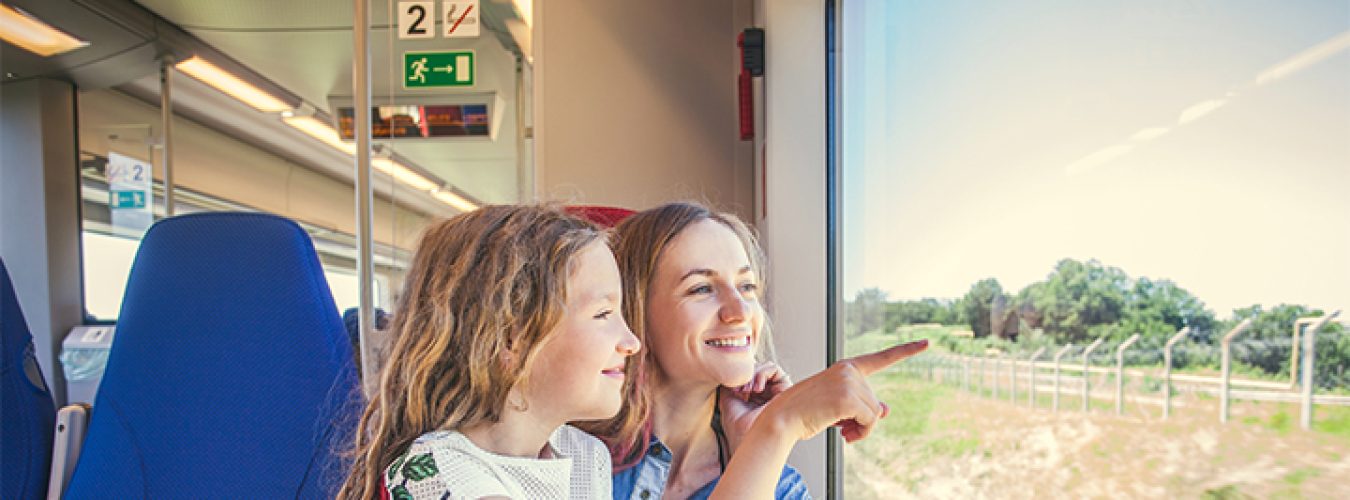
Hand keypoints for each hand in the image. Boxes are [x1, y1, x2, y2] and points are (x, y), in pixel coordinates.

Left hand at [719, 362, 792, 450]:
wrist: (747, 439)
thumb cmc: (738, 427)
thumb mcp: (728, 399)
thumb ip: (730, 382)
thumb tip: (731, 367)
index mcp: (754, 396)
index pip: (750, 373)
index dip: (740, 376)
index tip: (732, 388)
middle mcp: (766, 393)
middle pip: (757, 368)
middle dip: (745, 374)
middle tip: (739, 389)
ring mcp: (776, 391)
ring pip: (765, 366)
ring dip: (753, 374)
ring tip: (747, 389)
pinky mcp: (786, 389)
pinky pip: (774, 368)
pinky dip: (762, 373)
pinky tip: (757, 388)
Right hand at [758, 339, 927, 443]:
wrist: (783, 419)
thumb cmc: (806, 413)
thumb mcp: (838, 408)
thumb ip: (863, 406)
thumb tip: (886, 410)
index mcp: (845, 368)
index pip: (881, 358)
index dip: (906, 350)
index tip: (926, 342)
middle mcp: (849, 370)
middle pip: (875, 402)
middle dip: (863, 421)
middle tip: (843, 429)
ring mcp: (849, 382)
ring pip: (874, 414)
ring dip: (861, 430)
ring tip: (842, 432)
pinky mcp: (848, 398)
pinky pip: (870, 422)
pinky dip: (860, 433)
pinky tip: (843, 434)